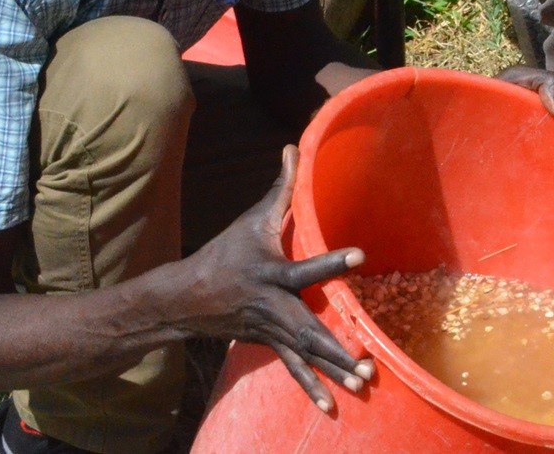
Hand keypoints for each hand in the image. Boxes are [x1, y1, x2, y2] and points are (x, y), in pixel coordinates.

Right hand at [178, 147, 372, 411]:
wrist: (185, 298)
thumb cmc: (226, 252)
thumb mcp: (252, 219)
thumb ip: (281, 187)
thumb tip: (294, 145)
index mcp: (272, 273)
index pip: (306, 266)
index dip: (331, 262)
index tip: (359, 257)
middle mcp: (273, 307)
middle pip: (309, 328)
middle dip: (337, 345)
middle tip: (368, 359)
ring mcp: (270, 331)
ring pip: (305, 355)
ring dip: (333, 370)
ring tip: (363, 383)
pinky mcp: (269, 345)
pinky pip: (293, 371)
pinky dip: (312, 388)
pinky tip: (331, 408)